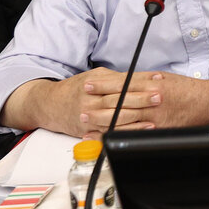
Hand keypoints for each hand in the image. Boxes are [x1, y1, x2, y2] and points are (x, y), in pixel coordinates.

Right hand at [2, 69, 159, 137]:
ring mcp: (89, 118)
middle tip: (159, 96)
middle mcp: (91, 102)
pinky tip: (141, 129)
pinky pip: (110, 132)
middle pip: (119, 100)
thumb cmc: (75, 88)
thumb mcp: (94, 76)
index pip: (121, 82)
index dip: (140, 81)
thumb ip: (116, 78)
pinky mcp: (89, 131)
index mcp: (93, 85)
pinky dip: (127, 131)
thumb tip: (141, 78)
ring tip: (154, 116)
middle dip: (140, 98)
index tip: (157, 80)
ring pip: (115, 118)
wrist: (49, 105)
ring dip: (136, 118)